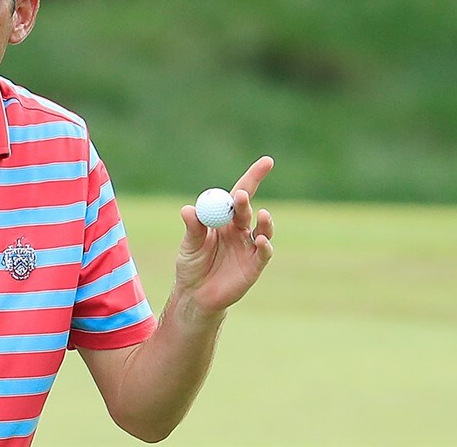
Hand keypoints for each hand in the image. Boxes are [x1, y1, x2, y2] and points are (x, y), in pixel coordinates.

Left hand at [174, 156, 274, 318]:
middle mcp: (239, 230)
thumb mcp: (189, 246)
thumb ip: (193, 229)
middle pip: (247, 210)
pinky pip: (264, 252)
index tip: (267, 161)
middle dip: (246, 201)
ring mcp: (249, 247)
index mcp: (223, 219)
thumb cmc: (191, 265)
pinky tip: (260, 240)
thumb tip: (188, 210)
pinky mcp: (255, 265)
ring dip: (261, 221)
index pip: (239, 194)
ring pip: (262, 229)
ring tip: (259, 214)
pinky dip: (264, 244)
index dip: (254, 177)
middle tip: (241, 195)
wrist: (195, 295)